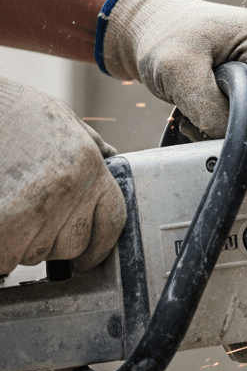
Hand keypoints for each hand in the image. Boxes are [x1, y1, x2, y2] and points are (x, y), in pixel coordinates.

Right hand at [0, 78, 125, 273]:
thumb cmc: (9, 112)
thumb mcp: (61, 119)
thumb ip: (89, 144)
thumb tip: (111, 157)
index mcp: (89, 166)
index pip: (112, 222)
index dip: (100, 245)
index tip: (89, 257)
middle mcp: (69, 188)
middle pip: (72, 245)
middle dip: (51, 241)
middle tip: (28, 217)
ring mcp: (36, 207)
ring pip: (35, 253)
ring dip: (19, 243)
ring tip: (7, 205)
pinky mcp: (3, 223)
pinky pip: (5, 258)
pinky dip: (0, 249)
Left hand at [100, 0, 246, 136]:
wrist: (161, 23)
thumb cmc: (166, 39)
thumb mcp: (175, 70)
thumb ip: (207, 108)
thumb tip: (234, 136)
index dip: (240, 120)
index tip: (199, 116)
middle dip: (240, 122)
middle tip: (199, 114)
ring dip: (241, 119)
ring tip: (206, 104)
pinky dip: (245, 112)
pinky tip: (220, 100)